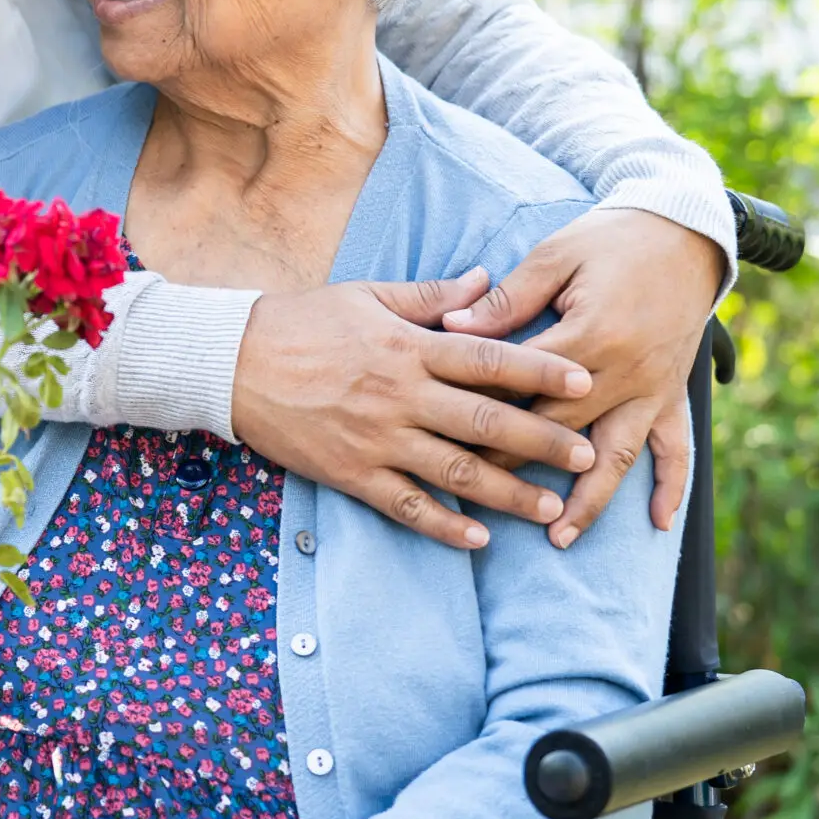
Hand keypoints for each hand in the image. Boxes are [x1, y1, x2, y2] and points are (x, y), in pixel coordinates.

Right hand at [227, 270, 598, 549]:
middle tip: (588, 456)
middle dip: (543, 440)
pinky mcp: (350, 472)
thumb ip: (431, 296)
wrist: (231, 362)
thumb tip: (486, 279)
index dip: (541, 369)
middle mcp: (399, 395)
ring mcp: (375, 438)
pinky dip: (442, 523)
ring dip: (507, 493)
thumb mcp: (367, 296)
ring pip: (455, 470)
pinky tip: (477, 538)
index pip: (489, 358)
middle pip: (486, 421)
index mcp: (407, 347)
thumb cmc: (301, 322)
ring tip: (550, 508)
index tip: (585, 381)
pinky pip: (404, 504)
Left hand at [441, 207, 722, 545]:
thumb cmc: (611, 239)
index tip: (442, 436)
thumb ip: (507, 300)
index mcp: (588, 336)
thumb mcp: (554, 256)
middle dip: (518, 467)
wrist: (686, 234)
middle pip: (560, 431)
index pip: (524, 385)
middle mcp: (624, 372)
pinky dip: (672, 486)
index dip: (483, 410)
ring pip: (617, 454)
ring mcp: (652, 389)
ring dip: (590, 499)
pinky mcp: (673, 393)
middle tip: (476, 498)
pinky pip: (677, 447)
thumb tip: (451, 326)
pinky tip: (658, 522)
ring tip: (560, 537)